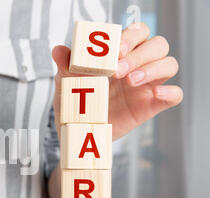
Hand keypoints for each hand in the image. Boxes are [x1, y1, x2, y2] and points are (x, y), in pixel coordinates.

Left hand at [52, 22, 182, 139]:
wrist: (77, 129)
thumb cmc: (76, 100)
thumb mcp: (67, 82)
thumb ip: (66, 65)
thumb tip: (58, 50)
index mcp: (121, 53)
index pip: (138, 32)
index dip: (130, 37)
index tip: (115, 51)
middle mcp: (138, 65)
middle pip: (157, 45)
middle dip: (139, 54)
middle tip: (118, 70)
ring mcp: (147, 84)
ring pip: (169, 64)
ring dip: (153, 69)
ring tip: (130, 81)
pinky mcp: (151, 105)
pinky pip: (175, 94)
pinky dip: (170, 92)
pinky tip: (156, 94)